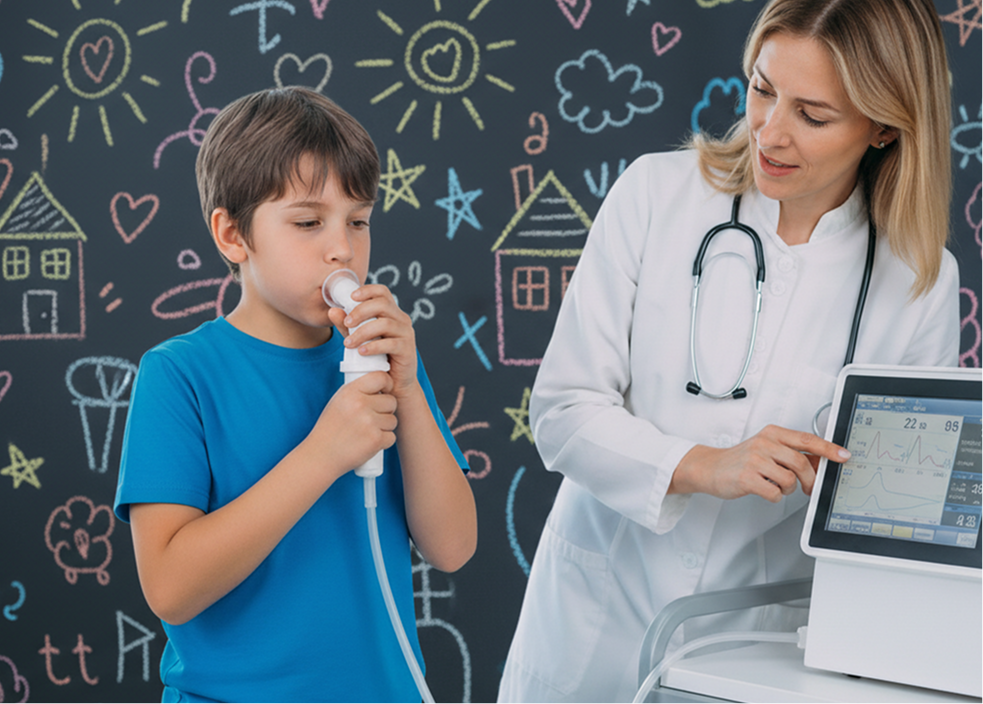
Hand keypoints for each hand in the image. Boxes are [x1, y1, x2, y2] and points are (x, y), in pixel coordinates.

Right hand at [308, 371, 396, 474]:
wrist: (321, 456)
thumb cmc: (330, 429)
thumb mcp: (338, 401)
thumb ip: (359, 391)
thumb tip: (382, 384)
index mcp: (350, 392)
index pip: (381, 377)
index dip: (387, 384)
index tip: (385, 391)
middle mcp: (360, 404)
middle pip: (391, 401)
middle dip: (385, 410)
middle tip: (370, 419)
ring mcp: (369, 422)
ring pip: (393, 420)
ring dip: (384, 427)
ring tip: (365, 432)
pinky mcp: (376, 440)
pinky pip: (391, 437)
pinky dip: (383, 442)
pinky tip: (367, 443)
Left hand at [327, 283, 418, 398]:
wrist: (394, 384)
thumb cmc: (377, 359)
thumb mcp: (359, 339)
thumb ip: (346, 326)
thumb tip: (332, 311)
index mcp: (391, 313)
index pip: (382, 292)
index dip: (367, 291)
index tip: (350, 297)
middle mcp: (401, 320)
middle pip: (382, 304)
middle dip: (360, 311)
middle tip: (346, 323)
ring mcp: (406, 334)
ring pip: (385, 324)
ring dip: (363, 332)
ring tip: (348, 344)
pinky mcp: (407, 349)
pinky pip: (391, 344)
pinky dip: (373, 347)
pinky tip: (361, 352)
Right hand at [670, 424, 850, 501]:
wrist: (710, 467)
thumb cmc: (741, 460)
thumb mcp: (767, 449)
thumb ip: (791, 452)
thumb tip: (820, 461)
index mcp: (772, 433)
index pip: (807, 439)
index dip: (828, 449)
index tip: (843, 456)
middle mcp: (764, 443)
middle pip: (801, 463)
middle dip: (810, 479)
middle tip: (809, 488)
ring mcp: (754, 459)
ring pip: (789, 479)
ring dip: (788, 489)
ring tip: (776, 485)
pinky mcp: (746, 477)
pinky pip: (774, 493)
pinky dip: (774, 496)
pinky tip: (765, 490)